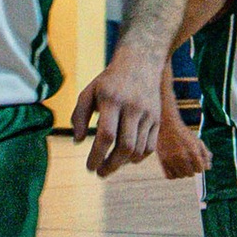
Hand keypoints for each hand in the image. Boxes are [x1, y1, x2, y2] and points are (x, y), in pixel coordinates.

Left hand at [70, 41, 166, 175]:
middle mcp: (133, 107)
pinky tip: (125, 158)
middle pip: (125, 146)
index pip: (106, 135)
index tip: (89, 167)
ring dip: (122, 163)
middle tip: (99, 173)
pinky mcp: (157, 119)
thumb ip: (79, 116)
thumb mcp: (89, 92)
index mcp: (112, 100)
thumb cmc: (109, 82)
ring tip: (110, 166)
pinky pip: (149, 148)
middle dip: (111, 165)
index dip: (97, 155)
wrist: (141, 63)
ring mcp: (148, 114)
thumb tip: (79, 142)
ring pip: (138, 149)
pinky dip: (137, 158)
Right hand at [157, 101, 207, 179]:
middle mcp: (182, 156)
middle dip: (191, 169)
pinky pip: (169, 176)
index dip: (199, 167)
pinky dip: (173, 175)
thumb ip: (205, 154)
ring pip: (180, 176)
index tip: (197, 163)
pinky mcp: (162, 161)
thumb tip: (208, 168)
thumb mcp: (197, 141)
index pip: (200, 169)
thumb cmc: (185, 134)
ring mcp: (171, 159)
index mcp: (193, 151)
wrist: (168, 126)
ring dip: (182, 172)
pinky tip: (174, 168)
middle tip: (188, 163)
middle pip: (190, 174)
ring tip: (181, 165)